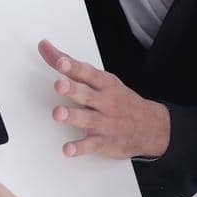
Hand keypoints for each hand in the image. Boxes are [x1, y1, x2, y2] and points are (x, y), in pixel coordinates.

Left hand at [40, 39, 169, 159]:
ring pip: (86, 119)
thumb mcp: (102, 80)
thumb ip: (71, 66)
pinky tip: (68, 149)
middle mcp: (104, 101)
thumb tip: (45, 46)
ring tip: (58, 114)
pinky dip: (79, 148)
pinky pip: (91, 145)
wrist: (151, 126)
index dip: (73, 67)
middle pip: (86, 94)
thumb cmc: (120, 100)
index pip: (87, 73)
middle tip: (59, 85)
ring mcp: (104, 122)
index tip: (61, 62)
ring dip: (72, 116)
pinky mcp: (104, 141)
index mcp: (104, 84)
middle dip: (72, 89)